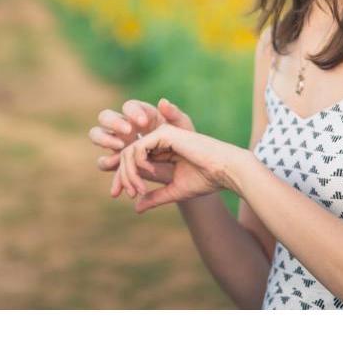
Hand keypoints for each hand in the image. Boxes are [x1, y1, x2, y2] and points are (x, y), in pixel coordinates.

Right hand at [89, 98, 193, 179]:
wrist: (182, 169)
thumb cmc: (182, 143)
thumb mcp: (183, 130)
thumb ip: (175, 115)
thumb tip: (162, 101)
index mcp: (139, 114)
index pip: (129, 106)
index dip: (133, 112)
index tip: (143, 122)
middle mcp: (123, 126)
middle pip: (106, 116)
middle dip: (114, 122)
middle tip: (128, 133)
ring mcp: (116, 143)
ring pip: (97, 134)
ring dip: (104, 139)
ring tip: (120, 149)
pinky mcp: (115, 162)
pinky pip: (103, 162)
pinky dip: (108, 165)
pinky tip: (119, 166)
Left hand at [113, 123, 249, 212]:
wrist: (224, 171)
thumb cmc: (205, 179)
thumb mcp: (174, 191)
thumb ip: (155, 197)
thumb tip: (136, 208)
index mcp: (160, 151)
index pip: (132, 161)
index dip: (122, 178)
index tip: (118, 195)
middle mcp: (157, 140)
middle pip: (126, 155)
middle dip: (122, 176)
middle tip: (129, 194)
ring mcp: (159, 135)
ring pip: (129, 151)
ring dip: (129, 173)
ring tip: (139, 190)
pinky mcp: (163, 134)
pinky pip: (138, 148)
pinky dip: (138, 164)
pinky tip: (148, 175)